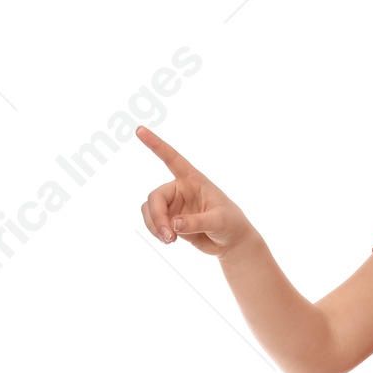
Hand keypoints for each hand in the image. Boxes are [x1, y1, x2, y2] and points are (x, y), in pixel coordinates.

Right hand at [137, 126, 254, 257]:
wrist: (232, 243)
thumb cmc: (232, 224)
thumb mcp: (219, 221)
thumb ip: (197, 222)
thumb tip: (174, 224)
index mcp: (193, 180)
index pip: (172, 158)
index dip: (156, 144)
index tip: (139, 130)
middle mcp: (180, 189)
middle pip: (155, 197)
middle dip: (157, 217)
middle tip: (168, 235)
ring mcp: (174, 205)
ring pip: (150, 210)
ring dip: (154, 226)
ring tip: (169, 240)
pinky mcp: (171, 220)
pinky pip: (154, 223)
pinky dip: (156, 232)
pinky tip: (169, 241)